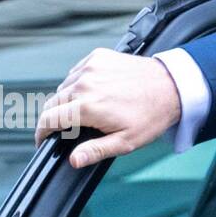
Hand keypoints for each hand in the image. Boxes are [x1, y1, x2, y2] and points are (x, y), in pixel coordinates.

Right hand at [35, 48, 181, 167]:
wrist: (173, 85)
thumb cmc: (153, 113)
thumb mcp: (126, 141)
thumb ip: (96, 151)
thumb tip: (74, 160)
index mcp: (87, 106)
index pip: (48, 119)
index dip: (42, 132)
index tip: (44, 139)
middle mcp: (85, 83)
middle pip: (52, 102)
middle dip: (55, 117)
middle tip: (68, 127)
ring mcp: (91, 66)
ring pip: (64, 86)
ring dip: (68, 98)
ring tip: (87, 109)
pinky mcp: (99, 56)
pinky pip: (77, 71)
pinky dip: (79, 81)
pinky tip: (95, 90)